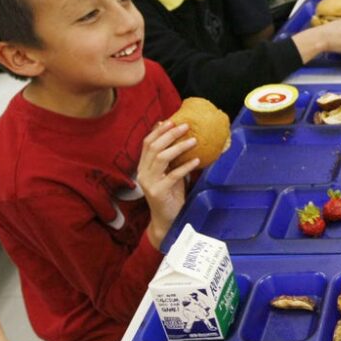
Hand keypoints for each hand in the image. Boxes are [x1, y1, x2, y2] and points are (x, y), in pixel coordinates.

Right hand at [138, 120, 199, 247]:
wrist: (167, 219)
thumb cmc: (171, 194)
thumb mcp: (170, 172)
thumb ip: (171, 158)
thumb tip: (181, 137)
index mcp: (143, 166)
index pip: (147, 143)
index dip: (158, 131)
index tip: (171, 120)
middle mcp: (143, 173)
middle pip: (153, 147)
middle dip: (169, 134)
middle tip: (186, 126)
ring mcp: (149, 183)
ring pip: (161, 158)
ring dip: (178, 147)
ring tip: (194, 140)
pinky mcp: (159, 192)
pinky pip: (173, 175)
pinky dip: (186, 166)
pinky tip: (197, 160)